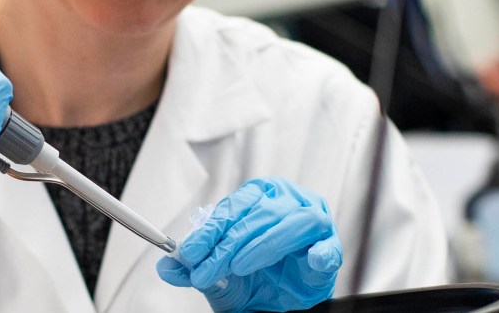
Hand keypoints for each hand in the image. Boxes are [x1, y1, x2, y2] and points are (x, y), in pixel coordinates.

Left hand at [157, 177, 341, 312]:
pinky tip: (312, 259)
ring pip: (293, 222)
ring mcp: (313, 221)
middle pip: (259, 215)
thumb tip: (167, 268)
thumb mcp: (220, 276)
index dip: (209, 231)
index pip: (233, 208)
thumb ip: (196, 269)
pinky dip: (322, 252)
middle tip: (206, 270)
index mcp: (260, 197)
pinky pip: (330, 247)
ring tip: (240, 265)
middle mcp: (287, 201)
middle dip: (228, 244)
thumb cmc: (256, 277)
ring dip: (264, 244)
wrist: (285, 300)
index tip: (189, 254)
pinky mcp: (331, 246)